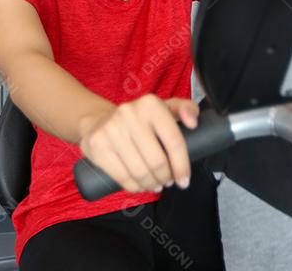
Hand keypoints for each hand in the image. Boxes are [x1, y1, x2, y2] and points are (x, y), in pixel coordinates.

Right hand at [78, 94, 199, 193]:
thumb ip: (186, 109)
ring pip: (140, 171)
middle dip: (165, 177)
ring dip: (151, 184)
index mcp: (151, 104)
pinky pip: (122, 176)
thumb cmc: (139, 119)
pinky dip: (135, 187)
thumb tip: (193, 123)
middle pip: (157, 161)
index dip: (182, 166)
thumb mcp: (164, 108)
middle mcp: (130, 114)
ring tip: (155, 184)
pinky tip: (141, 186)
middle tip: (167, 181)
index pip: (174, 141)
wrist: (98, 121)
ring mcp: (111, 129)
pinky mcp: (97, 146)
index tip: (184, 180)